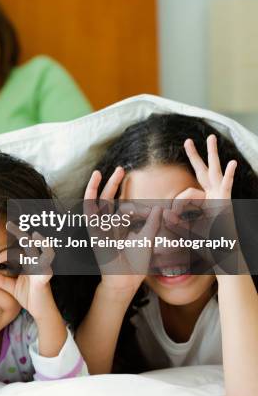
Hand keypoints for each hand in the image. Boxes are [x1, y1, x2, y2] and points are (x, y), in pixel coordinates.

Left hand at [0, 223, 55, 320]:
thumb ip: (3, 281)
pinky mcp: (45, 277)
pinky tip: (38, 257)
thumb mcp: (13, 288)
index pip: (18, 251)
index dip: (6, 253)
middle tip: (9, 224)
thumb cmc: (30, 298)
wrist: (41, 312)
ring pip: (38, 251)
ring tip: (31, 234)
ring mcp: (42, 268)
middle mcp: (36, 263)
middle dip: (20, 233)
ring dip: (33, 242)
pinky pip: (44, 267)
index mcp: (29, 263)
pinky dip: (43, 260)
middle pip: (29, 243)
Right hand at [84, 168, 160, 297]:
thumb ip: (152, 222)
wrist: (126, 279)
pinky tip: (92, 186)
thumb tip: (160, 206)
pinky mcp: (95, 230)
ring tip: (99, 172)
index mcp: (121, 227)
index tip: (146, 203)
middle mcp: (110, 225)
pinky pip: (89, 211)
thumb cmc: (136, 263)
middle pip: (109, 199)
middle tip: (120, 169)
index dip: (136, 203)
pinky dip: (90, 197)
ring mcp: (101, 227)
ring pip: (98, 202)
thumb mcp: (148, 238)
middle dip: (114, 183)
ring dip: (98, 186)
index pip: (126, 207)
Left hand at [169, 134, 240, 273]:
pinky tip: (232, 164)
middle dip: (195, 156)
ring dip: (213, 155)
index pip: (187, 193)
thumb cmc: (208, 246)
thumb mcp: (187, 232)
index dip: (178, 204)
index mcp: (204, 202)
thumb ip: (176, 223)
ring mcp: (221, 198)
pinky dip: (229, 176)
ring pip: (215, 172)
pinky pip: (227, 187)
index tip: (171, 215)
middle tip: (187, 141)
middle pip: (203, 172)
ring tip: (212, 138)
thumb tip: (164, 212)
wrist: (224, 257)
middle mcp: (213, 197)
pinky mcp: (227, 204)